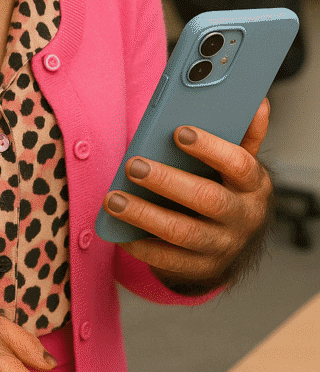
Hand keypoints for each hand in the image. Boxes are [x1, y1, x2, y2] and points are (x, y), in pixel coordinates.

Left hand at [103, 98, 273, 287]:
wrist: (235, 245)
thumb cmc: (229, 189)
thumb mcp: (240, 164)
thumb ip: (244, 135)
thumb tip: (257, 103)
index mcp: (253, 185)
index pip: (239, 164)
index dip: (210, 148)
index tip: (180, 132)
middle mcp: (243, 218)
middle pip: (207, 199)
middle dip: (167, 181)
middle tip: (133, 165)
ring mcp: (223, 246)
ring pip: (182, 233)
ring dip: (144, 215)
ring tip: (114, 199)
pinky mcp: (202, 269)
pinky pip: (169, 260)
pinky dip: (142, 246)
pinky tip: (119, 231)